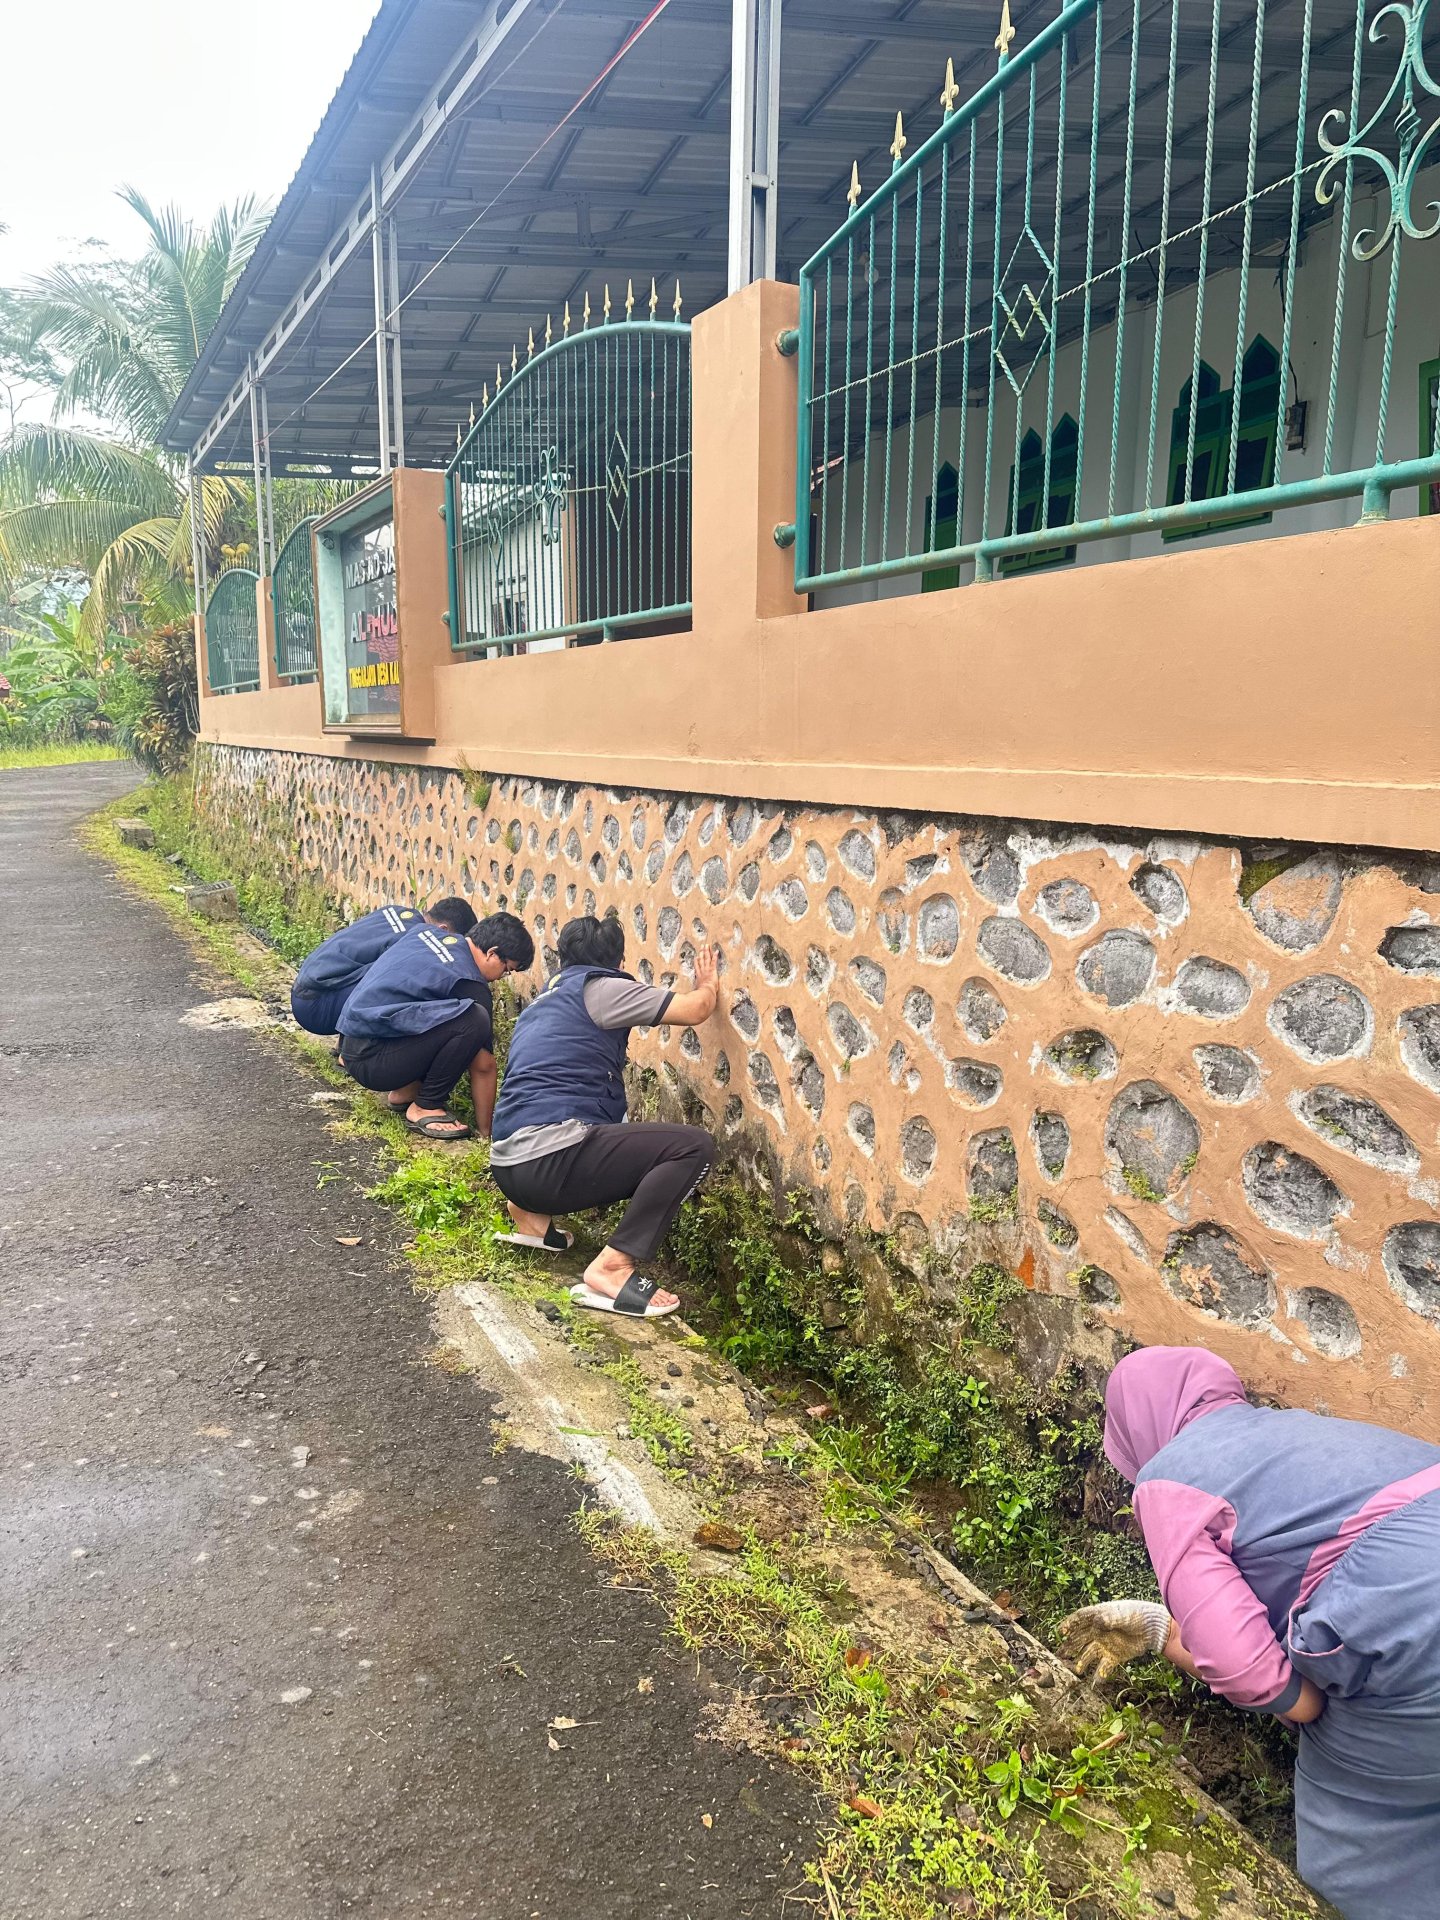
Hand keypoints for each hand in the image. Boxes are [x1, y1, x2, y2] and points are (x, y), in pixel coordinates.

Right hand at [692, 943, 718, 1005]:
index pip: (698, 968)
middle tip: (702, 947)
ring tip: (707, 945)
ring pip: (707, 959)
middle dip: (702, 953)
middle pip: (702, 961)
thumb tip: (693, 1004)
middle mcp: (703, 973)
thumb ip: (696, 998)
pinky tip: (716, 951)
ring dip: (707, 952)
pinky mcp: (712, 971)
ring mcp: (707, 971)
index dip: (697, 962)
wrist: (705, 995)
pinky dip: (715, 956)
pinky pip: (714, 962)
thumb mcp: (698, 996)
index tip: (696, 957)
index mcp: (699, 978)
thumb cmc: (702, 997)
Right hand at [1057, 1600, 1171, 1681]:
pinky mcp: (1114, 1657)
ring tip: (1076, 1670)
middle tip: (1059, 1656)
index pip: (1079, 1620)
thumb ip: (1110, 1619)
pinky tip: (1097, 1681)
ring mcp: (1105, 1645)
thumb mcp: (1123, 1615)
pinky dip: (1100, 1674)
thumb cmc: (1137, 1615)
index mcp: (1098, 1617)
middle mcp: (1098, 1632)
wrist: (1153, 1629)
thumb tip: (1097, 1622)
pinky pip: (1104, 1667)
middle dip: (1069, 1647)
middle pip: (1079, 1639)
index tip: (1061, 1632)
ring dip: (1082, 1662)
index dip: (1070, 1624)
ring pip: (1089, 1654)